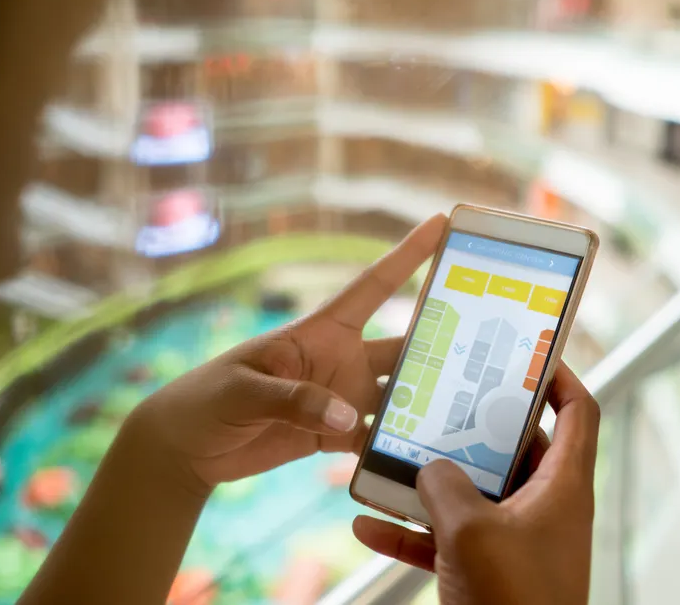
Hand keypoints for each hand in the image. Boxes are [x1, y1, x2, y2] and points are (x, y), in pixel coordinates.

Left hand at [131, 215, 446, 489]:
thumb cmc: (206, 399)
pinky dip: (402, 448)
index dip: (407, 255)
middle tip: (493, 341)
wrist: (186, 447)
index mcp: (319, 331)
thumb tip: (351, 417)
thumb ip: (296, 399)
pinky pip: (379, 440)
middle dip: (444, 340)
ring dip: (431, 400)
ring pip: (401, 395)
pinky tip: (432, 456)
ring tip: (475, 407)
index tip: (441, 223)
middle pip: (404, 346)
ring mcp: (343, 398)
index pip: (372, 286)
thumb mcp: (244, 390)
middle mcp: (341, 359)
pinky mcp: (336, 436)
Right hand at [352, 363, 599, 604]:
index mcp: (562, 486)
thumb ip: (446, 486)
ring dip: (428, 481)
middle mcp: (543, 508)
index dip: (560, 376)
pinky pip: (446, 539)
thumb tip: (430, 466)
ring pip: (472, 494)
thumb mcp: (472, 531)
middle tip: (437, 399)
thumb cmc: (513, 601)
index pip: (579, 412)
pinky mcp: (488, 573)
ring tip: (387, 459)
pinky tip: (367, 525)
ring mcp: (515, 541)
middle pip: (513, 448)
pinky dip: (411, 531)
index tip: (526, 354)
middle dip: (469, 427)